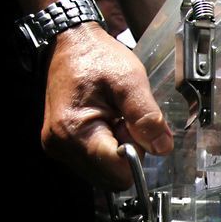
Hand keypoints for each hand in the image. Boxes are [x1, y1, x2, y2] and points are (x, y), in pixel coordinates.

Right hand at [41, 23, 172, 188]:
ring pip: (104, 172)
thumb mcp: (130, 80)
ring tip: (113, 118)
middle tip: (123, 119)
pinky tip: (105, 123)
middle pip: (111, 177)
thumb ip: (147, 116)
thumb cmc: (97, 57)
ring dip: (117, 150)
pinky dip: (106, 147)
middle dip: (126, 153)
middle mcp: (61, 145)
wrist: (72, 44)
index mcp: (74, 131)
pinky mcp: (61, 145)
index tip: (134, 128)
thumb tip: (162, 148)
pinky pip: (94, 163)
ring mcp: (58, 147)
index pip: (117, 171)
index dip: (136, 154)